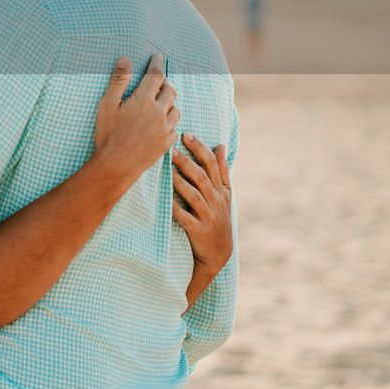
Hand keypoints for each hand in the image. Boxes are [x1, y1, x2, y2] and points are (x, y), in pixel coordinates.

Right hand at [92, 54, 179, 188]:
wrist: (117, 165)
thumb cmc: (108, 134)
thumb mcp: (107, 104)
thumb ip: (118, 80)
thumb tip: (125, 60)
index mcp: (144, 100)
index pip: (156, 75)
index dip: (157, 63)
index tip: (157, 57)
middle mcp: (159, 112)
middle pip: (170, 90)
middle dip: (165, 82)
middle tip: (159, 80)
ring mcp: (165, 128)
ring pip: (176, 108)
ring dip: (170, 102)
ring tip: (162, 101)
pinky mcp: (167, 142)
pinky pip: (175, 127)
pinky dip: (170, 121)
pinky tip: (162, 123)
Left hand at [172, 133, 232, 275]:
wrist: (219, 254)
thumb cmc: (218, 218)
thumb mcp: (225, 195)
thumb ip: (221, 171)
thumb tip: (221, 145)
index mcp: (221, 189)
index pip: (212, 164)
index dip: (200, 148)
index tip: (186, 135)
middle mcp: (216, 201)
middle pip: (201, 177)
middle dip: (186, 161)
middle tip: (171, 148)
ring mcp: (208, 216)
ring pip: (193, 194)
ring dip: (179, 180)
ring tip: (165, 167)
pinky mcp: (198, 230)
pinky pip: (185, 217)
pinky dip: (175, 207)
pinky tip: (164, 198)